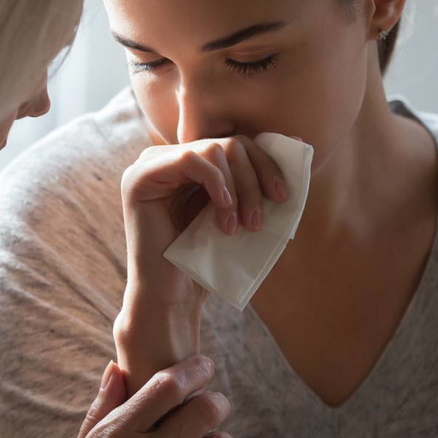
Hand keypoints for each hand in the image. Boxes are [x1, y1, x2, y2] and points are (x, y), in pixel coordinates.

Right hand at [121, 137, 286, 307]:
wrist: (173, 298)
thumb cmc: (208, 260)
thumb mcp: (240, 211)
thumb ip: (259, 178)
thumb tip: (298, 140)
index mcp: (189, 165)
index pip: (236, 145)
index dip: (265, 164)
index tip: (283, 195)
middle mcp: (167, 159)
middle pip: (228, 144)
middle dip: (254, 179)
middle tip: (260, 220)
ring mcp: (149, 165)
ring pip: (213, 150)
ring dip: (238, 189)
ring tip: (241, 226)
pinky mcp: (139, 178)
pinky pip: (189, 160)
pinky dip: (216, 183)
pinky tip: (224, 213)